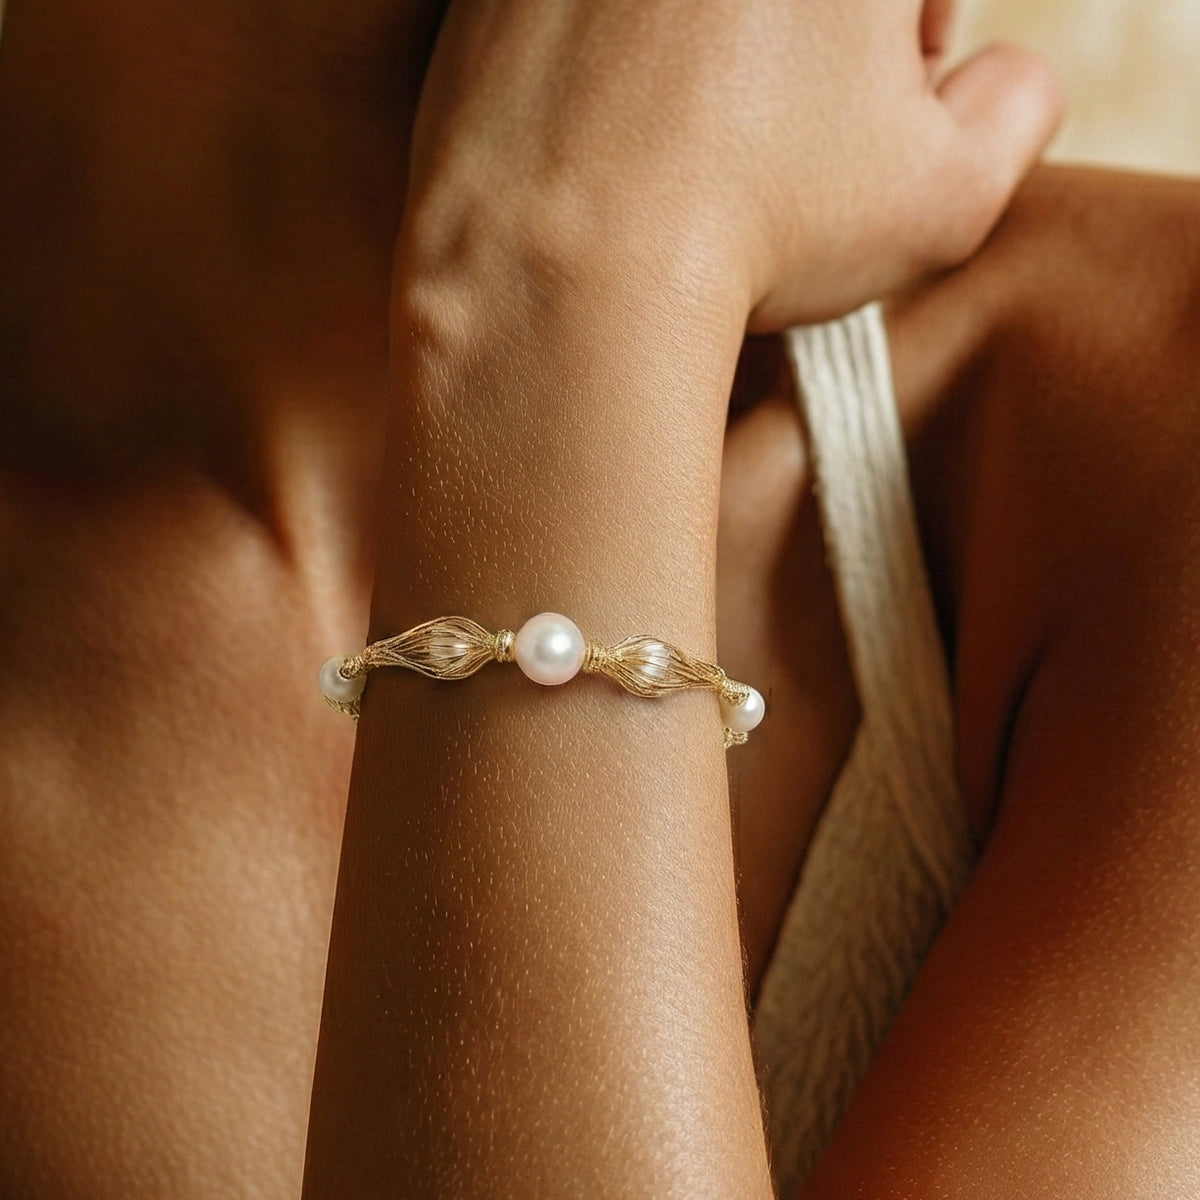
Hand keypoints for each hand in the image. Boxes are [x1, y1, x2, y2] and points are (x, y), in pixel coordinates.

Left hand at [401, 0, 1061, 328]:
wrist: (561, 269)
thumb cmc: (757, 232)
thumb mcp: (946, 195)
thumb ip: (1014, 109)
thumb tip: (1000, 73)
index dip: (913, 34)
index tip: (881, 106)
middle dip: (809, 37)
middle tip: (784, 132)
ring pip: (690, 0)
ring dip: (711, 44)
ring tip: (692, 146)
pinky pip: (596, 16)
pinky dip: (617, 55)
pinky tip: (616, 136)